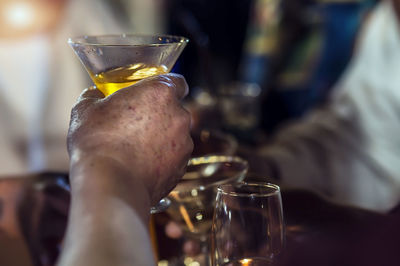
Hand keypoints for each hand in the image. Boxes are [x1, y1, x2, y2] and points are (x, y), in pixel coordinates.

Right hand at [67, 73, 192, 205]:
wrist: (111, 185)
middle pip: (174, 109)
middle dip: (159, 114)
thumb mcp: (85, 109)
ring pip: (175, 134)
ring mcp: (184, 143)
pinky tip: (140, 164)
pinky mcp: (182, 167)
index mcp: (161, 93)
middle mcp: (179, 115)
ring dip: (161, 137)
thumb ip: (94, 96)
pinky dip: (162, 158)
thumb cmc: (98, 143)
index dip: (164, 87)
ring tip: (135, 148)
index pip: (176, 81)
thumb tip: (94, 95)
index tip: (152, 94)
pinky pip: (174, 157)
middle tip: (135, 122)